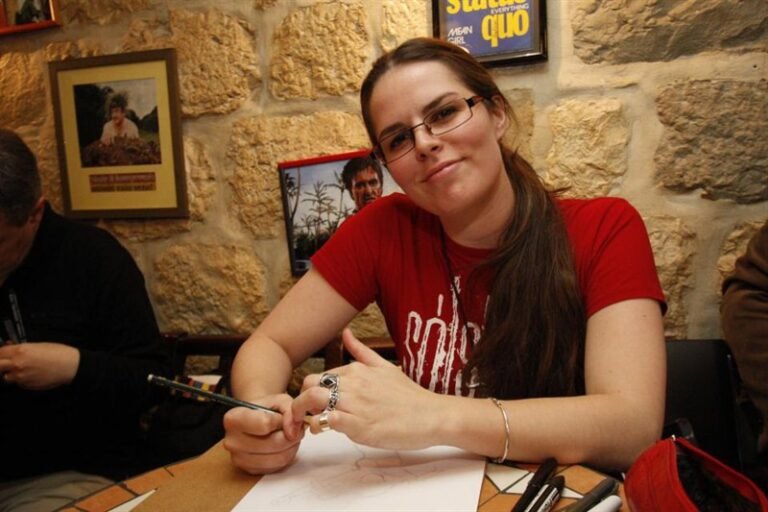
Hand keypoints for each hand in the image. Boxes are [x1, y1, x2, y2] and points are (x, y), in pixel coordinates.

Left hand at [0, 342, 79, 389]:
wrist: (70, 366)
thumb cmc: (58, 353)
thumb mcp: (38, 345)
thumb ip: (21, 348)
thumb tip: (10, 347)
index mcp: (20, 351)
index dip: (0, 353)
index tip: (3, 354)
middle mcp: (17, 364)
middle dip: (0, 364)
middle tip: (5, 364)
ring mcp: (21, 376)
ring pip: (6, 377)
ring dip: (10, 373)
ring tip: (21, 369)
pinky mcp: (27, 385)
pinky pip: (18, 382)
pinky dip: (21, 379)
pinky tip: (32, 374)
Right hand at [223, 393, 305, 473]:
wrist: (257, 421)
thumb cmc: (266, 409)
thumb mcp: (280, 400)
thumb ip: (290, 411)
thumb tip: (293, 433)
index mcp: (233, 418)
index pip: (265, 424)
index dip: (280, 420)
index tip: (279, 416)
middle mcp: (232, 441)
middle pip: (274, 443)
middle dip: (290, 435)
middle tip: (292, 427)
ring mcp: (240, 459)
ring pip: (280, 458)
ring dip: (292, 446)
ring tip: (289, 436)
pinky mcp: (251, 471)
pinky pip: (279, 466)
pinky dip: (287, 455)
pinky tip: (283, 446)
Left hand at [293, 328, 442, 449]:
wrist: (432, 415)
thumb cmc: (410, 396)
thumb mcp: (385, 367)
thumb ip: (362, 352)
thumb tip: (345, 332)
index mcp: (356, 370)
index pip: (317, 377)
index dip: (310, 393)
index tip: (314, 406)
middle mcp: (353, 383)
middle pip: (308, 386)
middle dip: (300, 402)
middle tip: (308, 416)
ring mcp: (355, 403)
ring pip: (312, 401)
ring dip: (304, 414)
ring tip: (313, 425)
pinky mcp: (359, 425)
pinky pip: (326, 420)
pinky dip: (319, 425)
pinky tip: (326, 430)